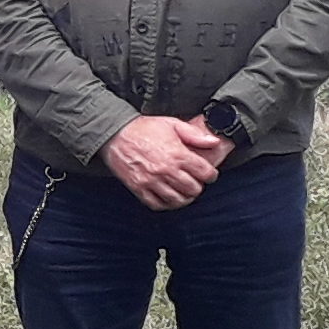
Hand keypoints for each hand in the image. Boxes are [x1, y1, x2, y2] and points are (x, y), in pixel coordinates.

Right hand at [103, 114, 228, 210]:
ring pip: (177, 200)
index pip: (205, 173)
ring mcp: (152, 181)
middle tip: (195, 182)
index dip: (210, 175)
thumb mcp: (172, 124)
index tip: (208, 174)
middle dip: (198, 186)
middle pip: (193, 189)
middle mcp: (166, 170)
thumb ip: (195, 134)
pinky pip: (158, 204)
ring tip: (184, 191)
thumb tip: (213, 142)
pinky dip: (166, 204)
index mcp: (177, 154)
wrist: (115, 134)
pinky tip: (169, 198)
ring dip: (184, 197)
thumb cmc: (143, 128)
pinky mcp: (139, 188)